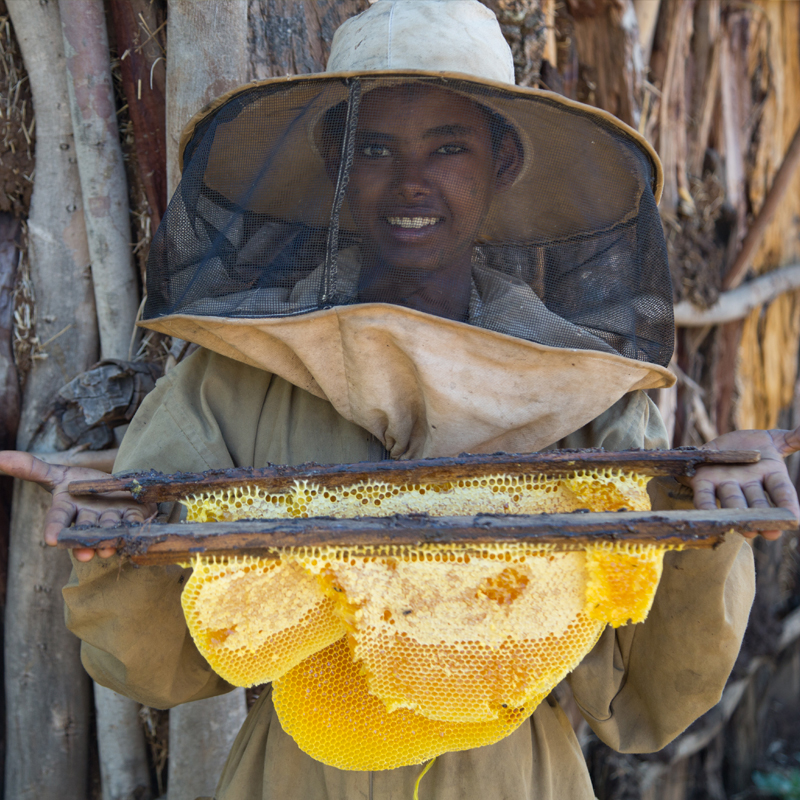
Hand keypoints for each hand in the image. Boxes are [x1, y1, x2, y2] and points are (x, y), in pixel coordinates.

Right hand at [0, 450, 155, 561]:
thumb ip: (28, 468)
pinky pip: (135, 521)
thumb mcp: (56, 474)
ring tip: (109, 546)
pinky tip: (135, 531)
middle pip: (86, 530)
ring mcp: (112, 519)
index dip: (54, 530)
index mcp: (68, 510)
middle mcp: (89, 519)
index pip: (57, 521)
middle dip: (85, 542)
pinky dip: (135, 525)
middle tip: (86, 553)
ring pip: (110, 529)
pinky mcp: (134, 515)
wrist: (112, 486)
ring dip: (110, 538)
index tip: (50, 540)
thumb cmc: (81, 484)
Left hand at [690, 427, 799, 539]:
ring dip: (736, 514)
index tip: (795, 519)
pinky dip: (704, 506)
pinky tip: (705, 516)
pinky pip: (704, 496)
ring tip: (743, 529)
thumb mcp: (775, 440)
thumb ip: (793, 439)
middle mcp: (748, 483)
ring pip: (732, 501)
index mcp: (770, 474)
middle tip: (769, 531)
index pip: (782, 491)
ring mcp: (726, 484)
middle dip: (762, 517)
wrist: (719, 445)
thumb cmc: (752, 446)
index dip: (787, 504)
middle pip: (756, 502)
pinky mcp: (703, 481)